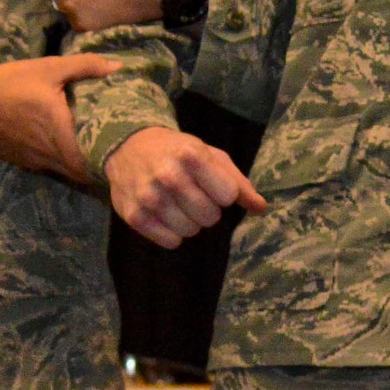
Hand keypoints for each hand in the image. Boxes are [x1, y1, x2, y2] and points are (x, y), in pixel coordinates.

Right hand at [0, 55, 120, 183]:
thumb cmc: (9, 84)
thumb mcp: (48, 69)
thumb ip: (84, 67)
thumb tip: (117, 68)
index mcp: (60, 134)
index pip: (90, 164)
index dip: (105, 162)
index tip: (119, 152)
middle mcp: (48, 155)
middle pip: (79, 171)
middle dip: (94, 164)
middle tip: (109, 149)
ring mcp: (32, 161)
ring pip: (62, 169)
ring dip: (75, 162)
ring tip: (88, 146)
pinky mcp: (19, 160)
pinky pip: (45, 164)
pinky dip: (56, 158)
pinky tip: (58, 142)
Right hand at [104, 126, 266, 249]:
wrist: (129, 147)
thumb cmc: (178, 151)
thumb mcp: (210, 156)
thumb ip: (237, 182)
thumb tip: (261, 208)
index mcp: (191, 156)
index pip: (228, 195)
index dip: (223, 194)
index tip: (212, 185)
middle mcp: (168, 175)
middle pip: (210, 217)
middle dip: (208, 210)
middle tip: (194, 196)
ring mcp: (148, 197)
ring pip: (190, 231)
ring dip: (190, 222)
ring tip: (179, 204)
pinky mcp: (134, 215)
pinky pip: (170, 241)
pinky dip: (173, 234)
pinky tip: (166, 216)